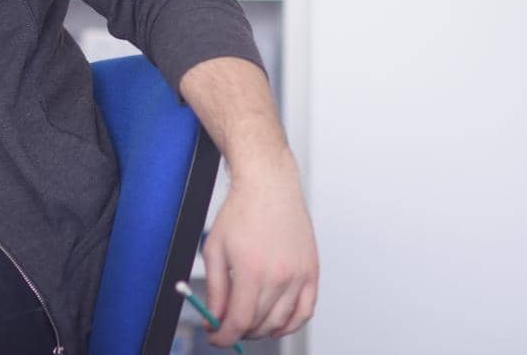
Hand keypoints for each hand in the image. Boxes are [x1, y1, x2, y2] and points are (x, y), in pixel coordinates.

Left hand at [200, 160, 318, 347]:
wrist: (268, 186)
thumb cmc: (239, 212)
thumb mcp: (214, 249)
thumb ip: (215, 289)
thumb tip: (215, 318)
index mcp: (252, 271)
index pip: (239, 321)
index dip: (224, 336)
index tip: (215, 338)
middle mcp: (279, 277)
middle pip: (260, 324)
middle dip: (239, 332)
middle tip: (226, 327)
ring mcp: (299, 276)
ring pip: (281, 322)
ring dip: (262, 330)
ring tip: (247, 323)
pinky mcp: (312, 272)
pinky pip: (305, 312)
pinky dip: (290, 325)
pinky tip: (276, 324)